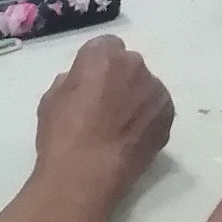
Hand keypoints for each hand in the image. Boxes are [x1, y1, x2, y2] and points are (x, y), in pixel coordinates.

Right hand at [35, 34, 175, 183]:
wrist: (86, 174)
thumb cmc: (62, 134)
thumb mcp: (52, 98)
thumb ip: (73, 81)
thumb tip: (83, 84)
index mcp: (103, 54)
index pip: (105, 47)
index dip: (97, 67)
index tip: (90, 85)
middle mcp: (134, 65)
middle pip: (129, 65)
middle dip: (120, 79)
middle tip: (106, 106)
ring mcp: (155, 90)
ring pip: (146, 87)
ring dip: (136, 99)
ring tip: (120, 127)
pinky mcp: (168, 116)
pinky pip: (157, 109)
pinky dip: (148, 118)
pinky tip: (133, 138)